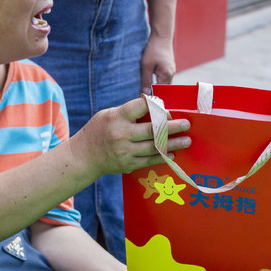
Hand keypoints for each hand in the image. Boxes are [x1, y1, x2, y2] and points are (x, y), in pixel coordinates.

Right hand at [73, 97, 189, 174]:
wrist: (83, 157)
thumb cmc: (99, 130)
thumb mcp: (108, 114)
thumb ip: (129, 111)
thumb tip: (155, 106)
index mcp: (116, 116)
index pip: (141, 107)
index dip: (157, 106)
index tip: (167, 108)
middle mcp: (121, 134)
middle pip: (153, 129)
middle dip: (172, 127)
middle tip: (186, 124)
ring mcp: (124, 151)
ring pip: (154, 146)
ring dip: (173, 143)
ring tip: (187, 140)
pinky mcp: (127, 164)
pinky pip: (149, 160)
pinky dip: (163, 156)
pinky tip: (173, 153)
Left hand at [141, 33, 175, 94]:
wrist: (161, 36)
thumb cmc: (153, 49)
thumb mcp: (146, 65)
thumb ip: (146, 80)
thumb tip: (146, 93)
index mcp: (167, 75)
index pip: (161, 91)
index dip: (153, 95)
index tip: (144, 96)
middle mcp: (172, 74)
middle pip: (164, 89)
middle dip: (155, 91)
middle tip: (145, 92)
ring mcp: (171, 70)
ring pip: (164, 83)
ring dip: (156, 85)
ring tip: (147, 86)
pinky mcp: (169, 67)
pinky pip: (164, 78)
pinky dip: (158, 80)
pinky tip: (152, 78)